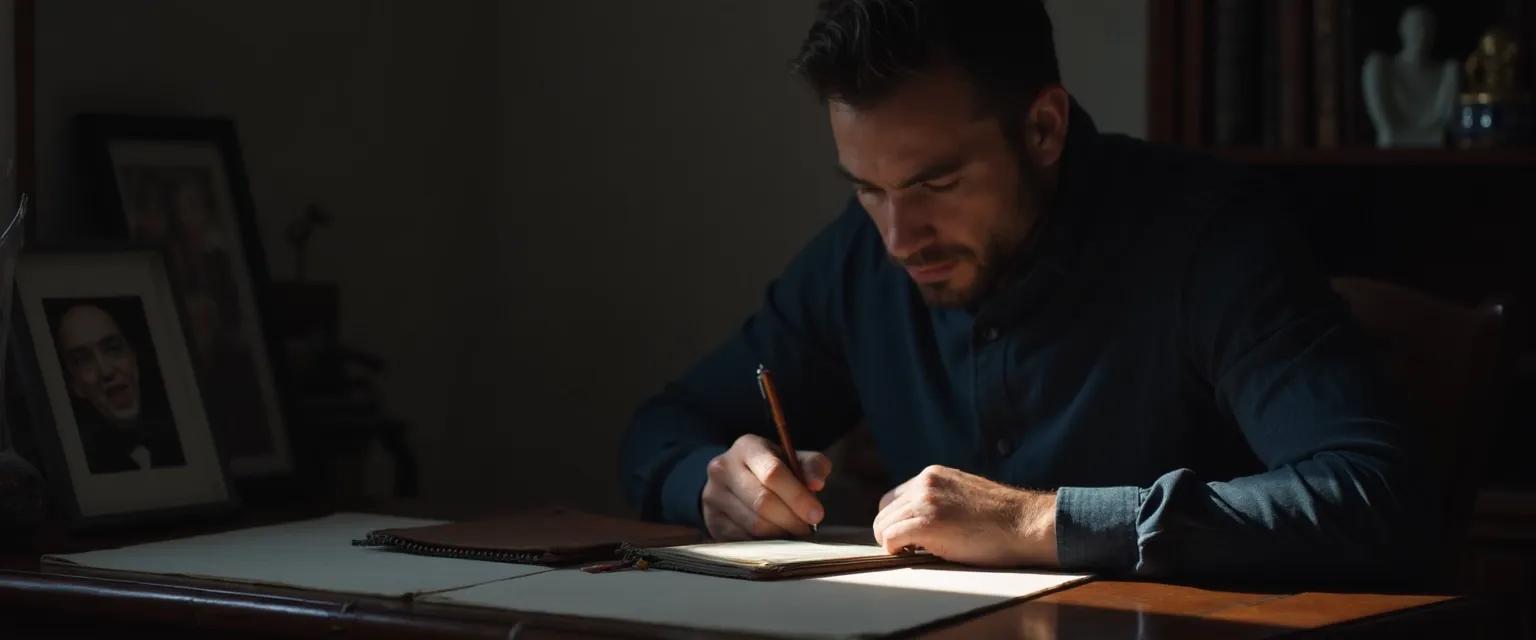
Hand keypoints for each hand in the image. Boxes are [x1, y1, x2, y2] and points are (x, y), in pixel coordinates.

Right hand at [702, 434, 831, 539]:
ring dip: (780, 533)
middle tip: (807, 528)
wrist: (735, 480)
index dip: (797, 496)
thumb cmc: (772, 470)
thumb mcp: (794, 460)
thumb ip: (812, 466)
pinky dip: (765, 543)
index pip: (773, 472)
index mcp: (747, 447)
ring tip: (793, 532)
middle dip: (791, 519)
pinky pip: (743, 539)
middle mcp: (723, 468)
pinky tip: (775, 537)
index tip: (816, 515)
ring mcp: (713, 495)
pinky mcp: (711, 520)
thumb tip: (817, 483)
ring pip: (753, 524)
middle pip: (762, 501)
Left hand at [872, 465, 1058, 567]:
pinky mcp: (927, 523)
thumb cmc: (1003, 519)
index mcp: (933, 475)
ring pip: (883, 526)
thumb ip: (941, 499)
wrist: (1026, 524)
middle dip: (893, 532)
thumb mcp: (965, 494)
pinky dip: (896, 552)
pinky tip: (916, 556)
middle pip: (884, 511)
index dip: (899, 520)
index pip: (894, 498)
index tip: (912, 538)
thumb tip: (920, 520)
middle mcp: (924, 483)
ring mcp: (924, 501)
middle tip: (912, 549)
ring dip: (894, 543)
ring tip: (917, 553)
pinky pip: (890, 539)